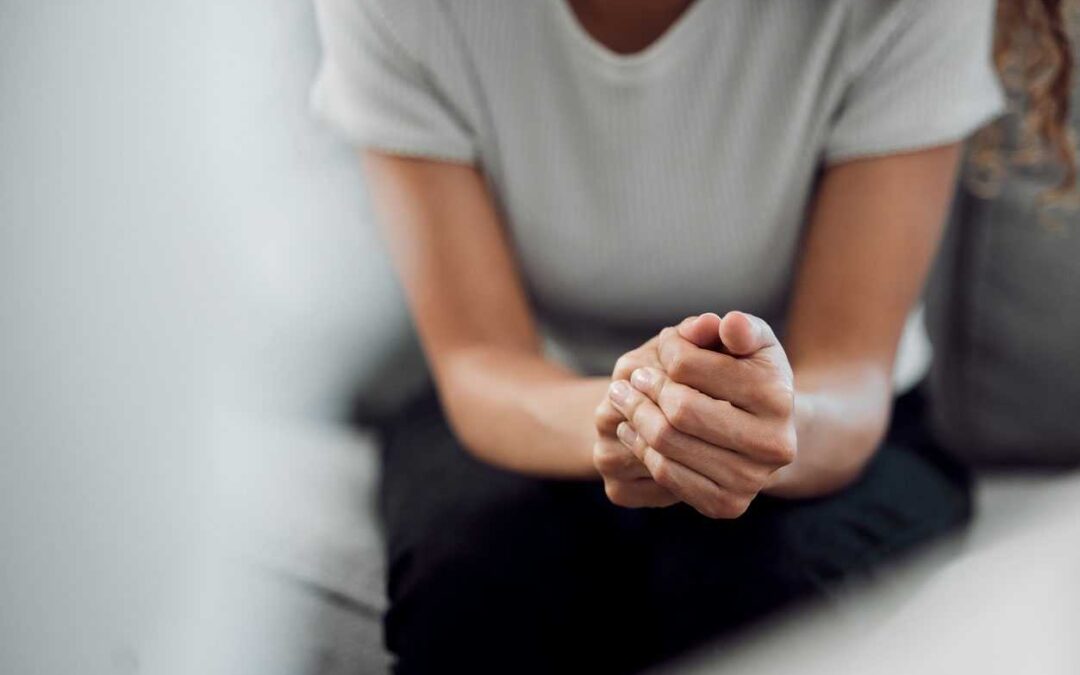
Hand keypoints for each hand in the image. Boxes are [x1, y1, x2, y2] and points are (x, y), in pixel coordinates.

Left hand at [607, 312, 796, 518]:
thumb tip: (722, 323)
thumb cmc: (752, 375)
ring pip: (668, 445)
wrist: (768, 434)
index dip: (669, 350)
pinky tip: (632, 430)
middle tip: (629, 379)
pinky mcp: (728, 505)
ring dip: (634, 418)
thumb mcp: (751, 343)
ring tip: (623, 399)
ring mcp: (751, 480)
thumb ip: (738, 328)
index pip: (691, 367)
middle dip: (645, 389)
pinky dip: (641, 449)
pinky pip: (667, 476)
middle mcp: (772, 444)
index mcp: (778, 396)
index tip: (664, 344)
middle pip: (680, 410)